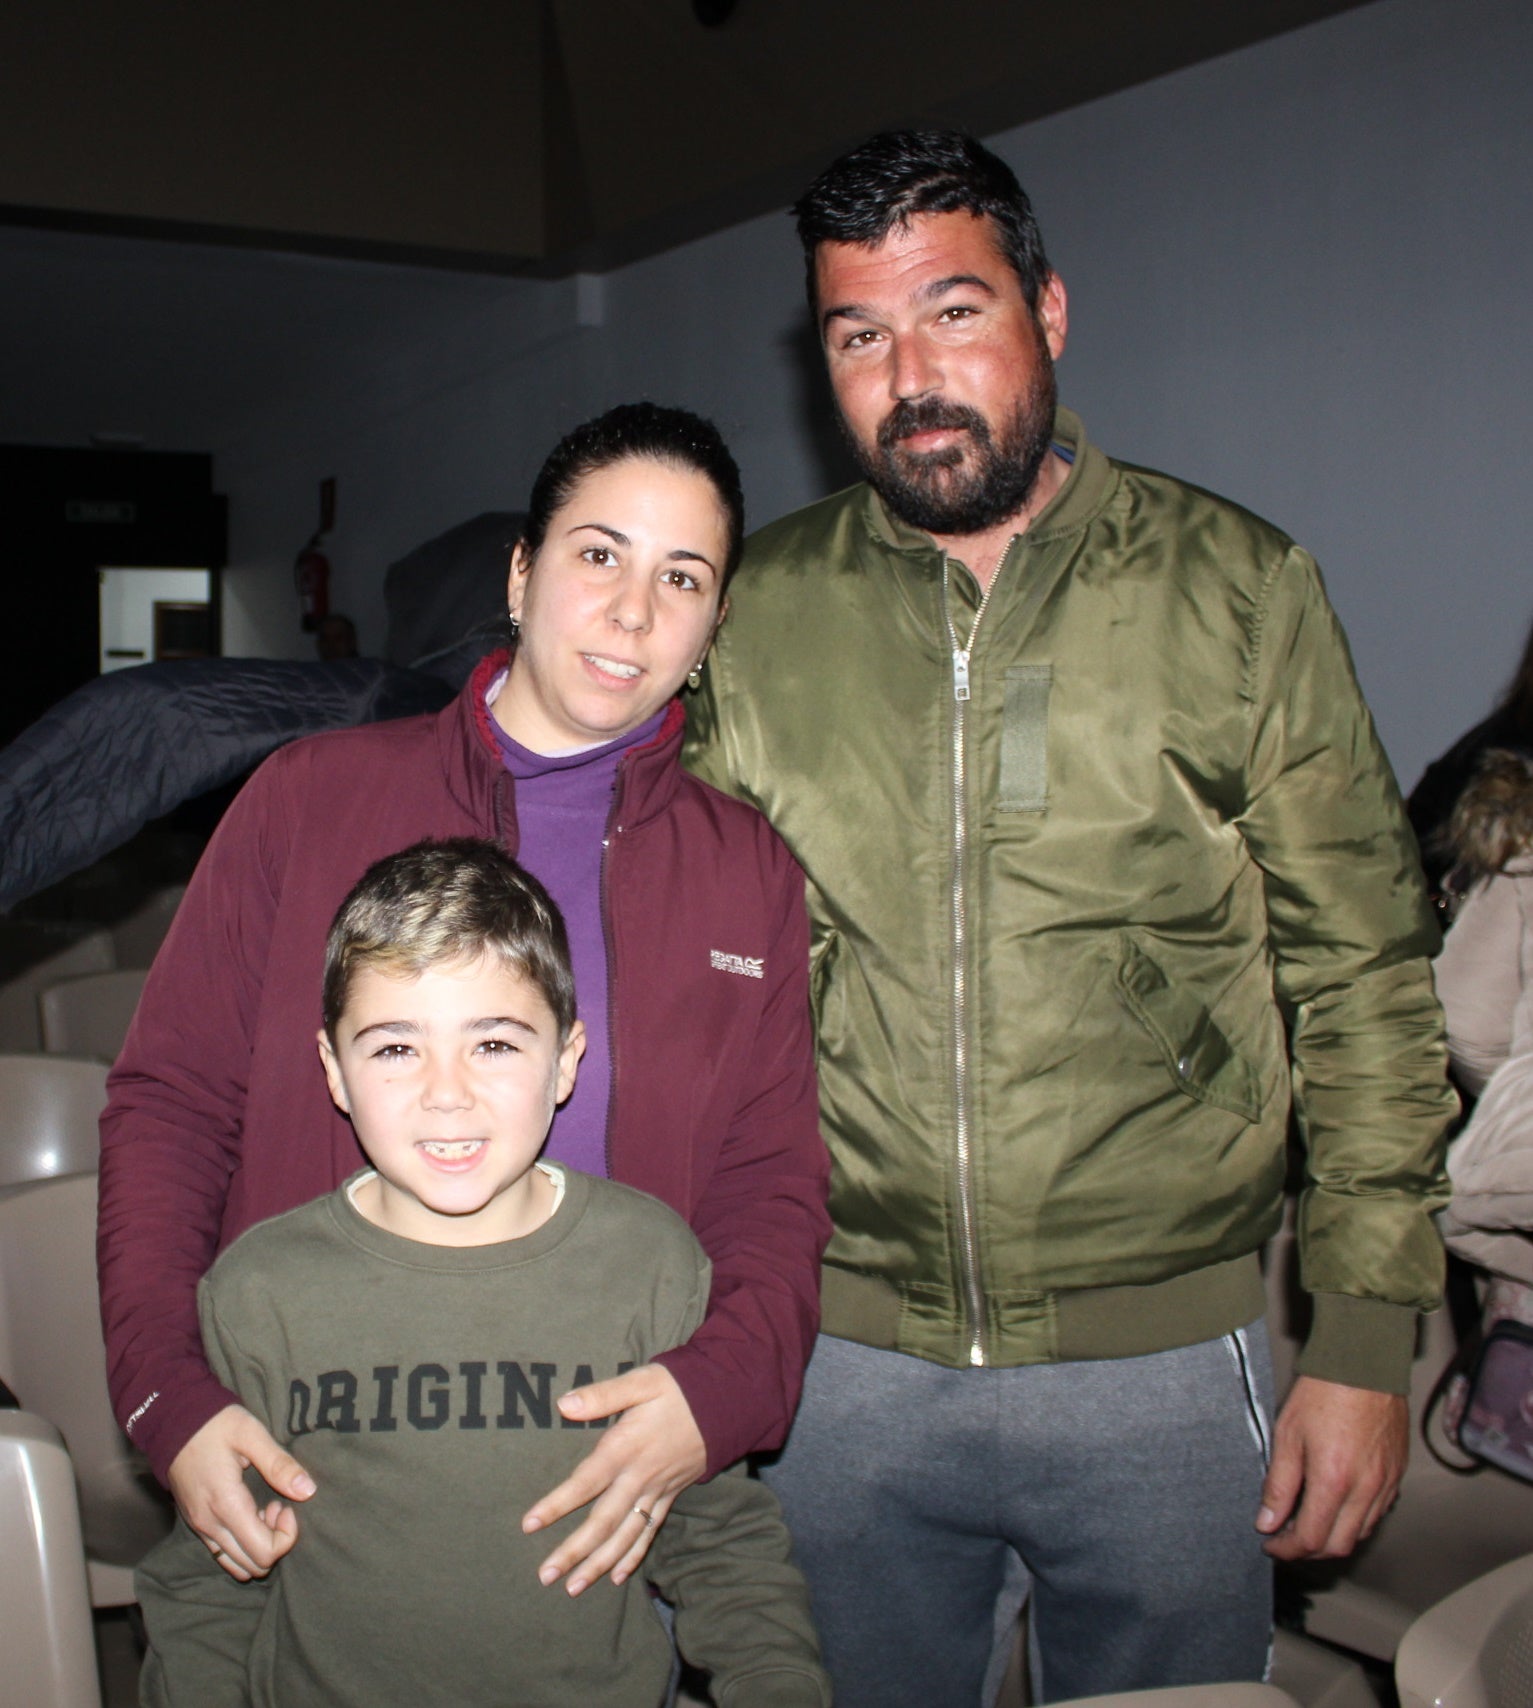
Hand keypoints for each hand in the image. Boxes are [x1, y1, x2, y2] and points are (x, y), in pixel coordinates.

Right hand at [167, 1404, 314, 1579]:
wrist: (173, 1421)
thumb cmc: (214, 1424)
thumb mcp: (251, 1434)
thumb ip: (279, 1464)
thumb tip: (308, 1491)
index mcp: (226, 1505)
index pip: (264, 1552)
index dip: (286, 1535)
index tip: (286, 1505)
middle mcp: (210, 1525)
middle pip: (252, 1566)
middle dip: (275, 1541)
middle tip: (278, 1505)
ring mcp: (200, 1528)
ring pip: (237, 1565)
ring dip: (258, 1545)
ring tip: (264, 1509)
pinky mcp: (196, 1524)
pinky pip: (223, 1554)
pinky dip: (242, 1544)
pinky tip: (249, 1512)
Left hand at [522, 1364, 705, 1595]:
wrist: (726, 1401)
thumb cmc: (678, 1389)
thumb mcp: (641, 1382)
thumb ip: (603, 1396)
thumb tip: (564, 1404)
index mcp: (626, 1448)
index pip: (585, 1482)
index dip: (557, 1504)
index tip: (529, 1525)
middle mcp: (640, 1477)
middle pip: (603, 1521)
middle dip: (574, 1551)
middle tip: (546, 1576)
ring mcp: (657, 1490)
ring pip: (625, 1535)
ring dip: (599, 1563)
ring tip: (573, 1588)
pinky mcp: (670, 1495)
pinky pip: (650, 1531)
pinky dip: (634, 1556)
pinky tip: (617, 1576)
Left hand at [1256, 1376, 1407, 1560]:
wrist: (1364, 1365)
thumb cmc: (1324, 1393)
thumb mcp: (1288, 1435)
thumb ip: (1278, 1485)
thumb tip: (1267, 1521)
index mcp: (1334, 1481)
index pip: (1311, 1539)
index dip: (1287, 1549)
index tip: (1270, 1543)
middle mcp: (1365, 1490)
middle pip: (1338, 1546)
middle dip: (1308, 1551)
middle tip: (1285, 1538)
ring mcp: (1386, 1484)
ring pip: (1360, 1533)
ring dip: (1332, 1538)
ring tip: (1307, 1523)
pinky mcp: (1397, 1475)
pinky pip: (1377, 1513)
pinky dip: (1354, 1521)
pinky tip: (1336, 1507)